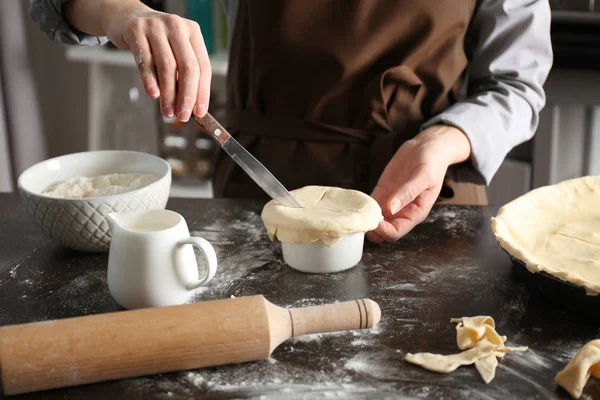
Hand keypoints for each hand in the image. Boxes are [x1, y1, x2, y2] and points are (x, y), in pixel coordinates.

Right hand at [65, 0, 210, 121]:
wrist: (126, 17)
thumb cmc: (155, 40)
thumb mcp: (174, 50)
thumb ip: (183, 73)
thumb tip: (191, 106)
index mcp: (193, 32)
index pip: (203, 67)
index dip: (202, 92)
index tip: (199, 112)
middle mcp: (177, 27)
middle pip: (188, 67)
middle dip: (187, 96)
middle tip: (183, 116)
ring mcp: (156, 27)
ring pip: (167, 66)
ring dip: (168, 94)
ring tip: (167, 111)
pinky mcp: (136, 31)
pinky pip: (145, 61)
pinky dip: (150, 80)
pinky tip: (153, 94)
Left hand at [367, 125, 470, 242]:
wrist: (427, 147)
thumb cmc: (433, 162)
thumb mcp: (424, 176)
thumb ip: (408, 192)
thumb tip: (391, 209)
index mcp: (415, 213)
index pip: (396, 232)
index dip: (383, 231)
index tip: (374, 220)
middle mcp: (401, 211)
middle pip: (381, 232)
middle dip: (370, 228)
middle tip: (360, 217)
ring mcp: (390, 202)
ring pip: (373, 220)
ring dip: (364, 218)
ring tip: (354, 210)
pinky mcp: (382, 192)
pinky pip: (369, 204)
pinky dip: (362, 205)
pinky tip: (356, 200)